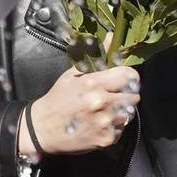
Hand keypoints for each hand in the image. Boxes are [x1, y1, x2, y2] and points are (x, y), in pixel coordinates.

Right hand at [24, 65, 140, 158]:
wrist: (42, 129)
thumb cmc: (57, 99)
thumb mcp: (72, 74)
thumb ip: (96, 57)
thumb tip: (113, 37)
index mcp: (93, 84)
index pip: (130, 76)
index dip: (128, 77)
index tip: (122, 81)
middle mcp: (102, 103)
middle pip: (134, 96)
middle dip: (124, 96)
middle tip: (111, 98)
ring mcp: (105, 122)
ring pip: (129, 114)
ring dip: (119, 112)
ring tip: (103, 112)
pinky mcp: (107, 139)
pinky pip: (122, 129)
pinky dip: (113, 127)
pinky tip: (99, 124)